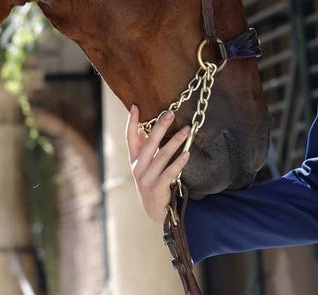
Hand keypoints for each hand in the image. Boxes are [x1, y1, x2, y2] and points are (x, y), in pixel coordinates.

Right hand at [125, 104, 191, 224]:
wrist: (155, 211)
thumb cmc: (152, 181)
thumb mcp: (145, 165)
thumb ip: (145, 148)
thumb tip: (146, 126)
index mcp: (134, 160)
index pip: (130, 138)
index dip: (132, 122)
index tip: (136, 106)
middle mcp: (138, 168)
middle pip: (149, 142)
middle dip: (160, 125)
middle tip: (171, 112)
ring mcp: (146, 179)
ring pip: (162, 155)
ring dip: (176, 141)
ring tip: (187, 129)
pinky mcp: (157, 188)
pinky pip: (170, 172)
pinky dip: (179, 162)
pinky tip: (187, 153)